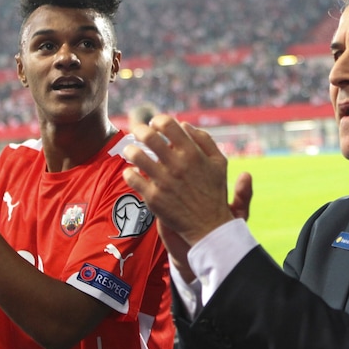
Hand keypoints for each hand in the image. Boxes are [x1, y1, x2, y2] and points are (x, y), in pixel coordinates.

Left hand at [123, 115, 234, 245]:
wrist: (209, 226)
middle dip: (138, 130)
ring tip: (131, 151)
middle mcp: (176, 165)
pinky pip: (132, 178)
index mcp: (192, 153)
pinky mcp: (153, 198)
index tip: (155, 125)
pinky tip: (132, 172)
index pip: (167, 124)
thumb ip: (204, 140)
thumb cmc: (214, 192)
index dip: (157, 121)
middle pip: (148, 136)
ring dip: (130, 150)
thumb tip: (184, 124)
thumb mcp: (219, 162)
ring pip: (135, 155)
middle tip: (136, 133)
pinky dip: (129, 172)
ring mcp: (163, 182)